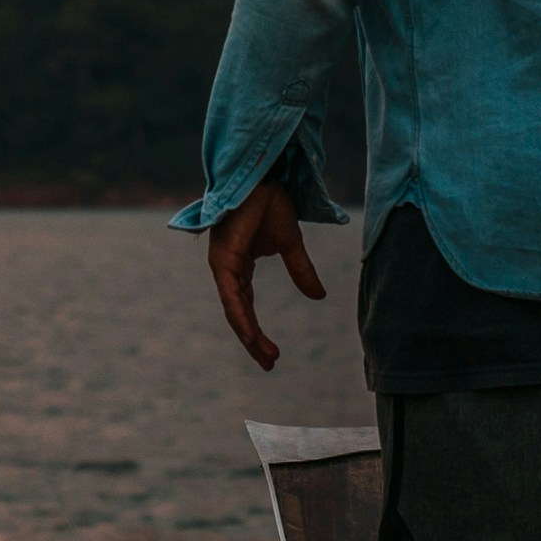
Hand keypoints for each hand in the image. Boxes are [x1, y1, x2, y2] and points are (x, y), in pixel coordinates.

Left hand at [205, 184, 327, 369]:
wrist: (263, 176)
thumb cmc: (270, 202)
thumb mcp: (290, 243)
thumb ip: (301, 270)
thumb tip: (319, 296)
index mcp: (239, 266)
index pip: (245, 306)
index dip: (256, 331)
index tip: (272, 354)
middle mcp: (227, 269)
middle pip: (238, 313)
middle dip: (253, 341)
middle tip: (269, 363)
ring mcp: (222, 265)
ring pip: (234, 309)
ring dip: (249, 335)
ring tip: (266, 357)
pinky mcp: (223, 259)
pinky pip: (231, 295)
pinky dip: (241, 316)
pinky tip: (250, 335)